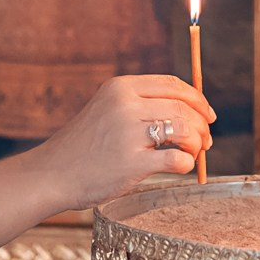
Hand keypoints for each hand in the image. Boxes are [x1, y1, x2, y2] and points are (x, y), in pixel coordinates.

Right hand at [34, 75, 214, 207]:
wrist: (51, 174)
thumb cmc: (83, 147)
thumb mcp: (107, 110)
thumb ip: (141, 106)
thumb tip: (191, 112)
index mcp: (121, 87)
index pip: (173, 84)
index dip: (198, 99)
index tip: (208, 115)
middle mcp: (125, 105)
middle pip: (184, 107)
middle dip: (202, 125)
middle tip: (206, 141)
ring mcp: (128, 133)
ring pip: (185, 130)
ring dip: (197, 144)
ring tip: (193, 154)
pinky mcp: (132, 163)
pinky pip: (177, 160)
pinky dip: (187, 164)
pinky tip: (179, 168)